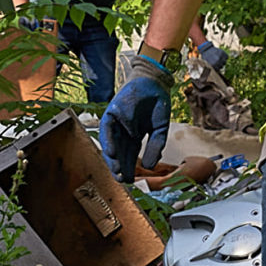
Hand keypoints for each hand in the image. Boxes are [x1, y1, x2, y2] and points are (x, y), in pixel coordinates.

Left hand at [100, 54, 172, 180]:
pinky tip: (111, 152)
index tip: (130, 181)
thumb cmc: (157, 105)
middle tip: (121, 180)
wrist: (155, 84)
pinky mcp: (111, 113)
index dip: (129, 168)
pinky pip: (106, 129)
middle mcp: (122, 132)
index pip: (129, 156)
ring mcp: (116, 123)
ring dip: (112, 158)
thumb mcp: (159, 130)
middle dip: (119, 166)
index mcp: (133, 137)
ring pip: (111, 143)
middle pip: (118, 152)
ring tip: (116, 171)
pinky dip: (107, 140)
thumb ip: (155, 147)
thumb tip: (150, 166)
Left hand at [195, 39, 227, 72]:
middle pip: (221, 66)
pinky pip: (227, 57)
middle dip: (219, 65)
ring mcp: (220, 56)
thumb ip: (211, 69)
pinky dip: (225, 57)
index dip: (217, 69)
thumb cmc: (206, 57)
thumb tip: (215, 74)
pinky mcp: (223, 52)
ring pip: (224, 62)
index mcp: (213, 65)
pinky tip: (221, 56)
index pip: (218, 70)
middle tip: (216, 62)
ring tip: (218, 59)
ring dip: (222, 61)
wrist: (206, 48)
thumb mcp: (206, 64)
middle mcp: (217, 61)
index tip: (215, 67)